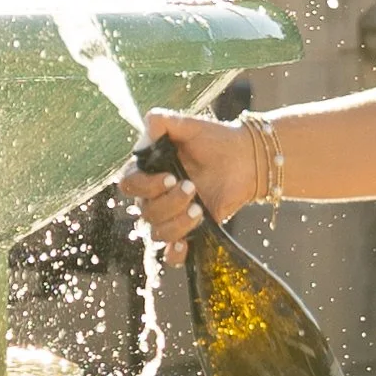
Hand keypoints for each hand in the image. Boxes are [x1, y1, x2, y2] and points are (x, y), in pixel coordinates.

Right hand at [118, 109, 257, 266]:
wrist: (246, 160)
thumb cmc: (214, 139)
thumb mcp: (187, 124)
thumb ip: (162, 121)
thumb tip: (146, 129)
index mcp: (148, 171)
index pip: (129, 185)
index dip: (146, 186)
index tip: (170, 177)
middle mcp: (154, 196)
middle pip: (145, 212)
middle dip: (169, 202)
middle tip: (192, 187)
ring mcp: (171, 215)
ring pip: (157, 232)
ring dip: (177, 224)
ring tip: (199, 209)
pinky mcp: (190, 231)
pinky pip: (172, 254)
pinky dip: (174, 253)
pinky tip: (185, 244)